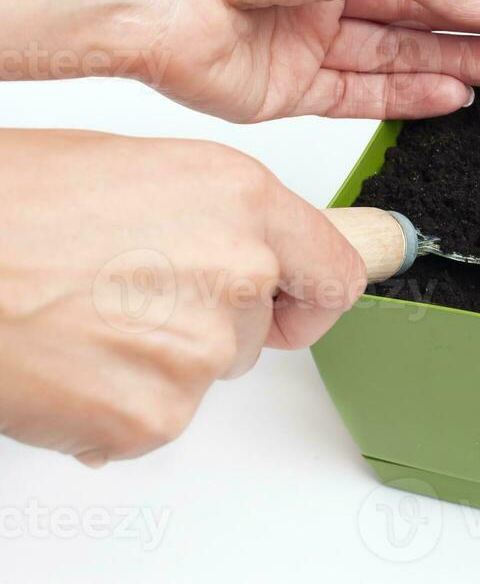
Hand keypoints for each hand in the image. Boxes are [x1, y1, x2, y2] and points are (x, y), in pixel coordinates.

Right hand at [0, 129, 365, 464]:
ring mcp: (200, 350)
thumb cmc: (12, 206)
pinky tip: (66, 358)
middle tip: (127, 292)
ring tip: (81, 316)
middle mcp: (237, 270)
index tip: (299, 306)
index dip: (313, 296)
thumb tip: (255, 256)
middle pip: (258, 328)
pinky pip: (154, 418)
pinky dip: (113, 404)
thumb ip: (219, 217)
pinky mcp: (153, 416)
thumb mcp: (144, 172)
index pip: (336, 272)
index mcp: (242, 198)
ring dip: (155, 360)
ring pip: (205, 372)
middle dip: (208, 320)